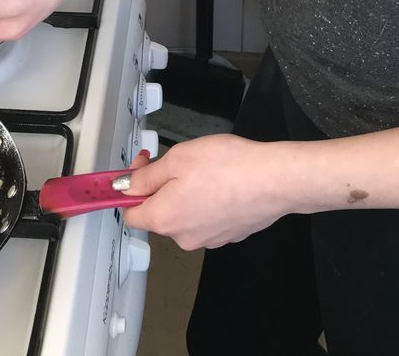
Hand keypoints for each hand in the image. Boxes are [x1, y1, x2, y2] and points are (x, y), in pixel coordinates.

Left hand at [123, 135, 290, 249]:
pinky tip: (222, 182)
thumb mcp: (177, 158)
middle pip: (159, 213)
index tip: (139, 169)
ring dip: (187, 194)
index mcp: (164, 218)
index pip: (130, 214)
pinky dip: (209, 201)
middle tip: (177, 160)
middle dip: (162, 187)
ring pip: (185, 215)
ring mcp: (208, 239)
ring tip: (206, 169)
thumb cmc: (227, 166)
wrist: (273, 180)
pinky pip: (207, 218)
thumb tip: (125, 187)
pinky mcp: (228, 235)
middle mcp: (183, 237)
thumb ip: (146, 176)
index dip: (130, 188)